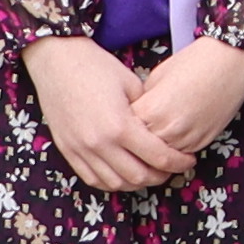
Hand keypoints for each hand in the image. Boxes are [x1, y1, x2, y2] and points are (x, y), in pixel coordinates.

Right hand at [27, 36, 176, 193]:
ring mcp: (81, 150)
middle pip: (139, 176)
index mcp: (120, 126)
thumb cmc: (95, 65)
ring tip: (149, 171)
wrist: (56, 60)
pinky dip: (112, 182)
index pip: (158, 157)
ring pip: (116, 183)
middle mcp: (99, 144)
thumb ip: (147, 111)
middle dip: (161, 176)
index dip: (178, 163)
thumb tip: (162, 129)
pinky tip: (123, 174)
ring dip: (137, 183)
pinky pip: (92, 179)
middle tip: (172, 168)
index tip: (188, 161)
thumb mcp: (131, 83)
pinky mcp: (67, 151)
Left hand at [127, 35, 243, 178]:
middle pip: (140, 149)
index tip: (122, 123)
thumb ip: (143, 101)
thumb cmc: (194, 63)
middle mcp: (167, 128)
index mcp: (151, 109)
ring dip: (154, 151)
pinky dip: (173, 149)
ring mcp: (185, 138)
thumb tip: (135, 115)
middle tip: (134, 137)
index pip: (125, 130)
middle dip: (136, 144)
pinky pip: (179, 153)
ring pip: (160, 157)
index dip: (123, 126)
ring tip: (153, 139)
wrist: (229, 62)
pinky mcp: (201, 142)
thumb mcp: (157, 77)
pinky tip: (172, 136)